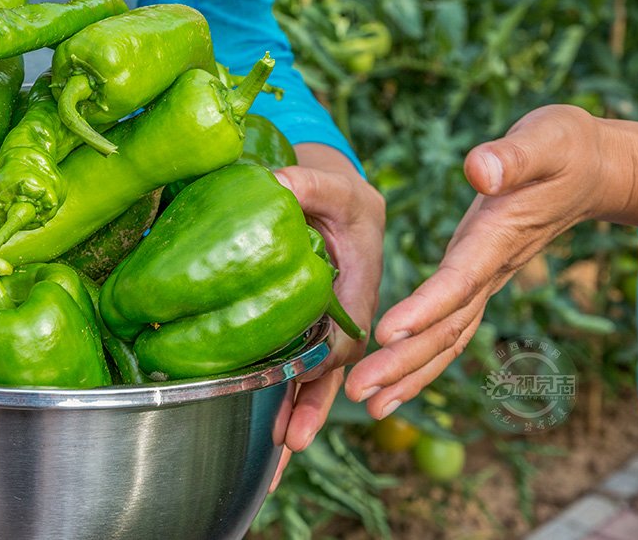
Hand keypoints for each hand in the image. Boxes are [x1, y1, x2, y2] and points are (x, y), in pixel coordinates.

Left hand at [269, 144, 385, 489]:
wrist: (337, 206)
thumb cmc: (339, 195)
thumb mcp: (330, 184)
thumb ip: (309, 182)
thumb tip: (277, 183)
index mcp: (364, 284)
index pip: (349, 329)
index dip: (330, 353)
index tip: (310, 373)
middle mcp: (352, 318)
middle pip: (337, 371)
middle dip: (315, 406)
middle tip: (292, 439)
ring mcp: (332, 334)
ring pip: (320, 384)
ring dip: (301, 417)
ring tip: (280, 456)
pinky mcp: (314, 340)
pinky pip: (304, 378)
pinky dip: (290, 408)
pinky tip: (273, 442)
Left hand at [344, 105, 609, 419]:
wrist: (592, 171)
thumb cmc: (563, 149)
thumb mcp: (544, 139)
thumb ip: (512, 156)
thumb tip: (479, 170)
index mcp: (499, 236)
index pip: (460, 279)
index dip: (426, 307)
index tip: (388, 332)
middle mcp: (491, 268)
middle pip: (447, 326)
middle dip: (403, 361)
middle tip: (358, 390)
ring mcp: (485, 280)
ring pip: (447, 338)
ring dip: (407, 373)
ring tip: (367, 403)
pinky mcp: (476, 280)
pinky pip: (448, 330)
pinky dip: (420, 361)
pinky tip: (391, 385)